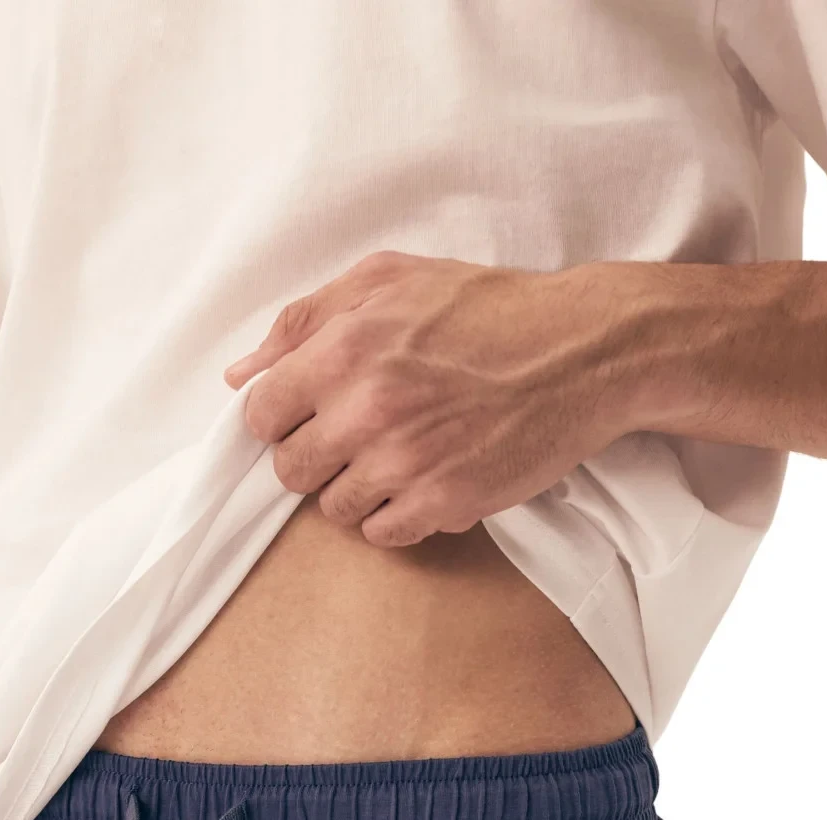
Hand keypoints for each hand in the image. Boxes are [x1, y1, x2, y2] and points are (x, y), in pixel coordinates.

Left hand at [224, 251, 634, 546]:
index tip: (310, 415)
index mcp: (345, 347)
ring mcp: (404, 462)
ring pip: (334, 509)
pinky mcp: (443, 503)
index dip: (281, 418)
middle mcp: (367, 408)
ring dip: (357, 490)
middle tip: (356, 438)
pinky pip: (383, 533)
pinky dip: (397, 515)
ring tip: (399, 457)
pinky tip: (425, 481)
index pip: (261, 415)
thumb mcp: (391, 280)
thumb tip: (241, 373)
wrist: (584, 352)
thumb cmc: (487, 309)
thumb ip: (306, 320)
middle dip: (315, 458)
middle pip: (291, 471)